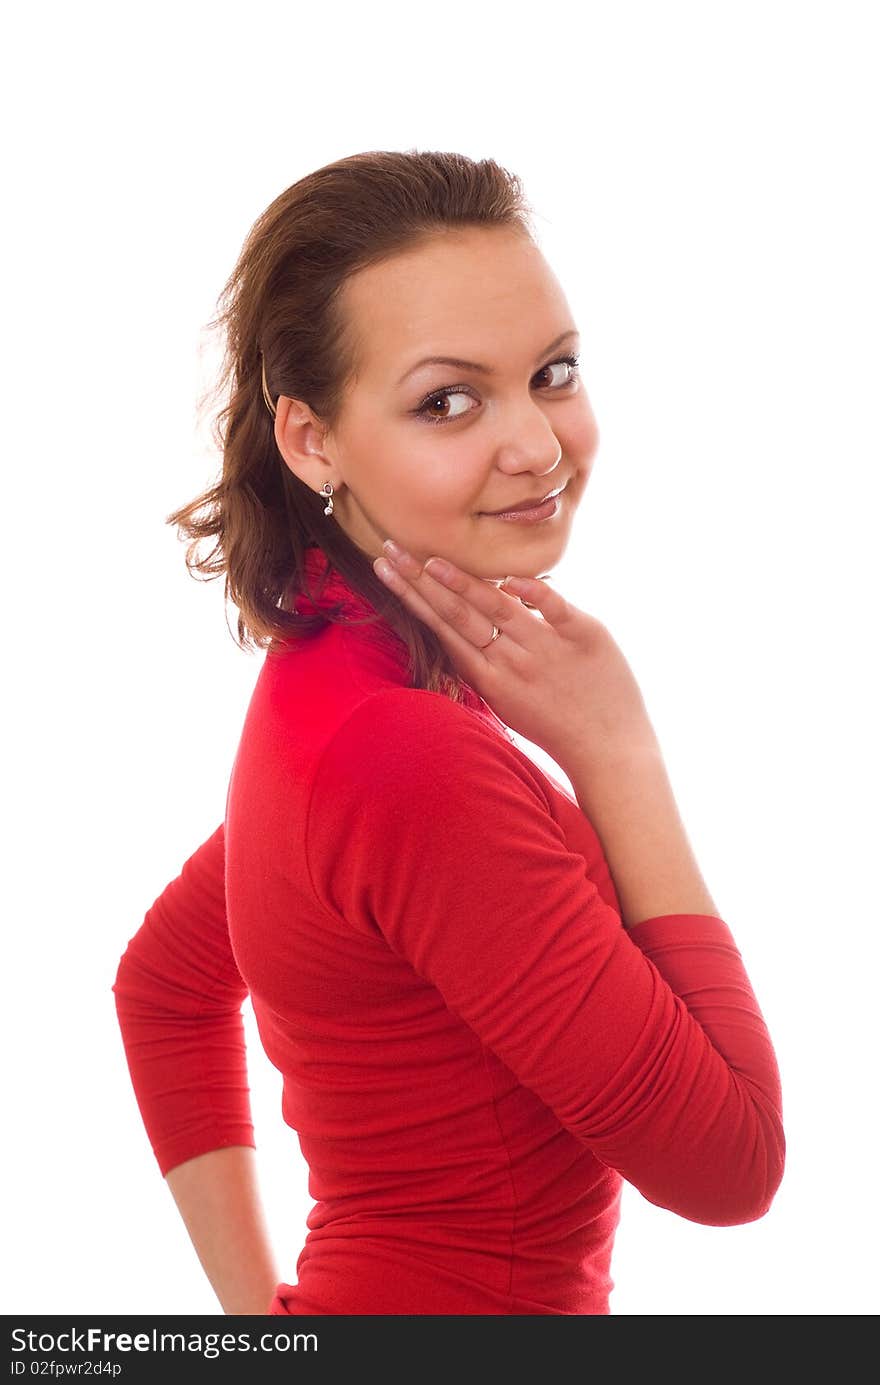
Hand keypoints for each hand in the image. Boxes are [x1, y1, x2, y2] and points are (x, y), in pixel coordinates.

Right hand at [373, 543, 658, 771]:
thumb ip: (487, 664)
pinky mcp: (585, 636)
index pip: (441, 628)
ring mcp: (547, 649)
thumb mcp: (509, 701)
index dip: (412, 596)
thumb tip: (463, 626)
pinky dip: (536, 592)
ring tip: (431, 560)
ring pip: (497, 607)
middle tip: (390, 548)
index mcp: (489, 678)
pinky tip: (512, 580)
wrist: (610, 754)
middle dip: (418, 580)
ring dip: (461, 582)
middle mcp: (511, 662)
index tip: (385, 568)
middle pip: (456, 614)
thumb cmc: (558, 728)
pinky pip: (555, 607)